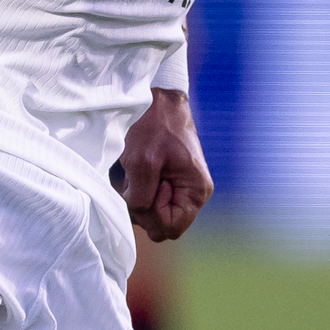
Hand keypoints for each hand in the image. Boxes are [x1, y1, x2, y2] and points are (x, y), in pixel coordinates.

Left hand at [114, 88, 211, 242]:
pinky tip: (132, 171)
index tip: (145, 187)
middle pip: (160, 224)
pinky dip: (135, 189)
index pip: (170, 229)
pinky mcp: (168, 182)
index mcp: (196, 192)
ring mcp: (180, 189)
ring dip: (135, 196)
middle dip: (141, 206)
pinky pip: (148, 199)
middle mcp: (192, 194)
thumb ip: (141, 197)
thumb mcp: (142, 162)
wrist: (157, 101)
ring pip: (151, 212)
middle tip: (134, 177)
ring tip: (133, 171)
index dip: (150, 215)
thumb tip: (139, 214)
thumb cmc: (153, 126)